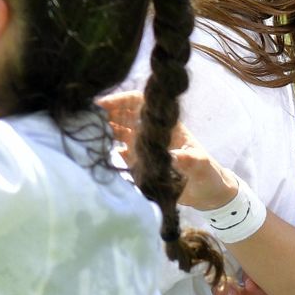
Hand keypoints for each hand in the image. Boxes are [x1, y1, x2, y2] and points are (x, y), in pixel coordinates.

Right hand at [99, 91, 235, 208]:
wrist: (209, 194)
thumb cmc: (208, 173)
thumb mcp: (202, 165)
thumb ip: (190, 160)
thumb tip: (179, 157)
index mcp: (164, 124)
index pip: (138, 103)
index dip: (120, 100)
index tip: (102, 105)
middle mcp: (150, 132)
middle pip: (122, 115)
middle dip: (104, 114)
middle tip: (85, 119)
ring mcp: (143, 147)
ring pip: (117, 132)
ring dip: (103, 132)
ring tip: (87, 135)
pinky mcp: (139, 164)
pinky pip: (118, 154)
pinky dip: (108, 153)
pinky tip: (96, 155)